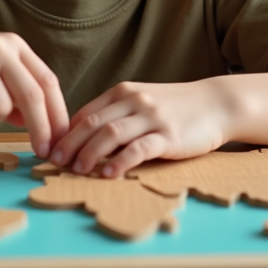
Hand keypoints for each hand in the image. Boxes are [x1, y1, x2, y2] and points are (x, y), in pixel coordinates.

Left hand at [49, 79, 234, 178]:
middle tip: (54, 162)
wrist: (216, 103)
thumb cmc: (177, 108)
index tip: (51, 150)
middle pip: (92, 123)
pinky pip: (138, 148)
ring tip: (77, 170)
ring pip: (110, 134)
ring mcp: (151, 117)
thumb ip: (117, 114)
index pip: (85, 112)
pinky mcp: (168, 135)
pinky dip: (120, 161)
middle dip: (69, 144)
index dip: (65, 133)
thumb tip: (85, 138)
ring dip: (89, 153)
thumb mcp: (142, 102)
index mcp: (123, 93)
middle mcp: (133, 101)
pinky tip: (109, 174)